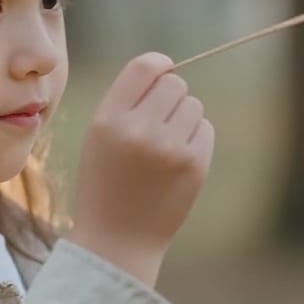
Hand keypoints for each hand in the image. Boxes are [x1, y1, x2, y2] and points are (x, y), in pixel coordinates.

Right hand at [68, 52, 214, 286]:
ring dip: (183, 117)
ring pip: (193, 105)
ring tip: (164, 145)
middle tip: (158, 120)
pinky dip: (195, 137)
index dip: (158, 64)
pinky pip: (205, 129)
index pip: (143, 67)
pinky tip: (177, 159)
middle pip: (174, 83)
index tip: (163, 70)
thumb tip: (166, 69)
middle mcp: (138, 130)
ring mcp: (169, 148)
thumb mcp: (98, 137)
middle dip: (170, 96)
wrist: (118, 239)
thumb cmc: (105, 182)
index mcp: (108, 119)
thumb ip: (126, 102)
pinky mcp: (194, 165)